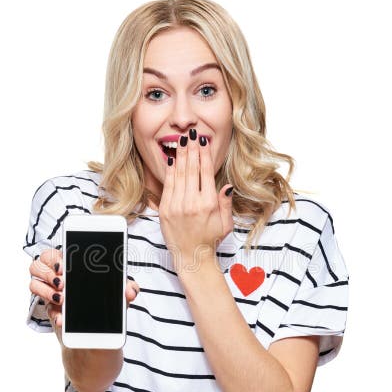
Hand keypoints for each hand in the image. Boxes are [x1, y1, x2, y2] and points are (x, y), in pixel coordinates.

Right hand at [29, 248, 140, 343]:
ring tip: (61, 299)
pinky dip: (52, 313)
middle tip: (62, 284)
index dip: (54, 257)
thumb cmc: (108, 306)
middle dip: (48, 272)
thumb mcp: (120, 296)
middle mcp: (58, 277)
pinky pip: (44, 308)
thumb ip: (128, 289)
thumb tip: (131, 291)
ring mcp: (51, 293)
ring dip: (45, 290)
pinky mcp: (51, 311)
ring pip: (34, 283)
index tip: (63, 267)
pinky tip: (62, 319)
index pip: (55, 252)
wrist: (99, 336)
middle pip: (39, 262)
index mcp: (72, 265)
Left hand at [158, 128, 233, 273]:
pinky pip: (168, 186)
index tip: (203, 141)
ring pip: (178, 175)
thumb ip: (225, 202)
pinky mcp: (165, 210)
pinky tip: (172, 159)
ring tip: (182, 141)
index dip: (204, 154)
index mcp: (208, 204)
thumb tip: (226, 185)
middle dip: (191, 149)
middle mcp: (192, 203)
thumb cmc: (210, 239)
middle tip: (191, 134)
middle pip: (191, 169)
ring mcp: (177, 206)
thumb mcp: (226, 223)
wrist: (192, 257)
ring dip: (180, 156)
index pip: (205, 172)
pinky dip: (170, 171)